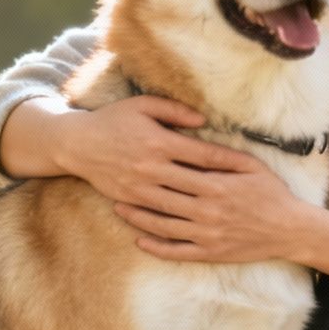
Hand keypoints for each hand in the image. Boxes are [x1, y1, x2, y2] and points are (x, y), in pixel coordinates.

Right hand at [56, 95, 259, 208]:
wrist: (76, 144)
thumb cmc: (114, 120)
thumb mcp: (143, 105)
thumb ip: (174, 110)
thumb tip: (203, 121)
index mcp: (160, 142)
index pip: (204, 155)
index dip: (230, 162)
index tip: (251, 167)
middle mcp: (152, 168)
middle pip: (198, 183)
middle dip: (225, 190)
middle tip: (250, 196)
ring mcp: (141, 188)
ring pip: (181, 204)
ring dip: (205, 210)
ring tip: (229, 213)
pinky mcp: (131, 200)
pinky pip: (160, 215)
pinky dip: (179, 220)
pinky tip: (197, 223)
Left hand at [113, 161, 316, 264]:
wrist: (290, 230)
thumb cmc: (272, 194)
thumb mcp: (252, 166)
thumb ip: (223, 155)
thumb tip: (198, 139)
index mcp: (215, 185)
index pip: (175, 173)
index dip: (151, 166)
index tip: (131, 158)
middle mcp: (206, 211)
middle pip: (162, 199)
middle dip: (136, 191)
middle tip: (114, 182)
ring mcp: (206, 234)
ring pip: (163, 226)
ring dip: (138, 218)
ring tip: (119, 209)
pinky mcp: (209, 253)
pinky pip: (176, 251)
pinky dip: (155, 247)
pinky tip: (140, 240)